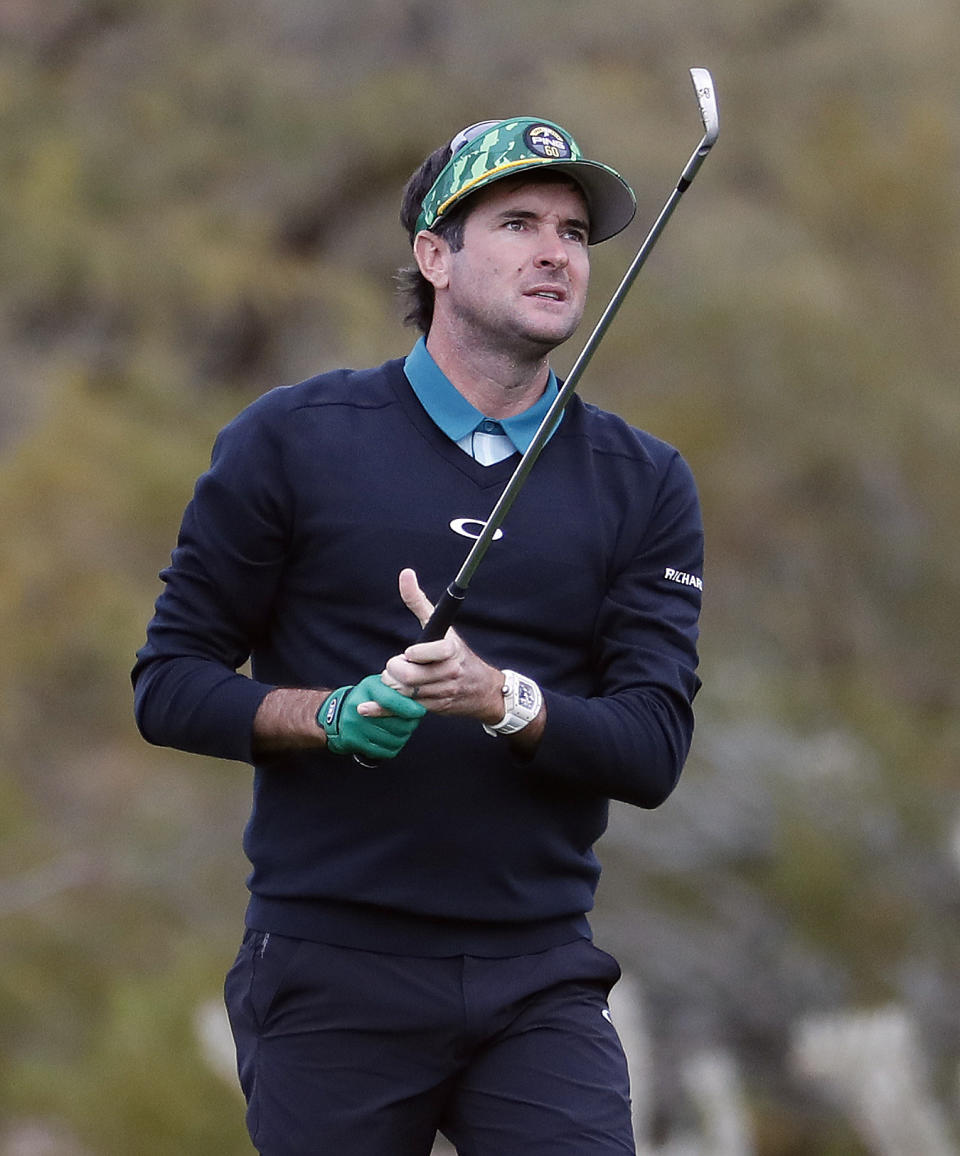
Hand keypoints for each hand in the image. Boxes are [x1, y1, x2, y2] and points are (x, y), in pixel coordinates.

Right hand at [318, 674, 425, 759]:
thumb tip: (420, 701)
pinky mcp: (354, 742)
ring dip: (403, 736)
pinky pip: (385, 751)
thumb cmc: (365, 698)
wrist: (334, 714)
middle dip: (410, 724)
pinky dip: (394, 747)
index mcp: (368, 688)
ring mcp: (355, 726)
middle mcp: (359, 706)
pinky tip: (392, 739)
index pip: (392, 700)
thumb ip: (397, 690)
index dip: (410, 708)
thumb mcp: (378, 685)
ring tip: (402, 730)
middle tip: (412, 721)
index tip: (420, 712)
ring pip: (394, 739)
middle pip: (396, 724)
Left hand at [375, 569, 504, 723]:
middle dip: (395, 671)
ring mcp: (442, 693)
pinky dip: (383, 709)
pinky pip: (403, 710)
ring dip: (392, 686)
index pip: (432, 652)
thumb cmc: (457, 655)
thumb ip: (419, 602)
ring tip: (397, 679)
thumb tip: (405, 573)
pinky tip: (366, 708)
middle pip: (409, 676)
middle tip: (397, 666)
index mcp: (451, 651)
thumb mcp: (442, 627)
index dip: (416, 654)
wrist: (482, 690)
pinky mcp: (434, 709)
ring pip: (404, 693)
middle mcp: (449, 673)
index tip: (410, 653)